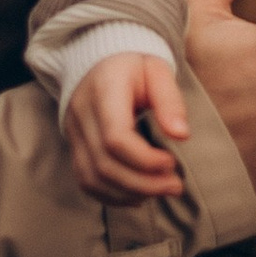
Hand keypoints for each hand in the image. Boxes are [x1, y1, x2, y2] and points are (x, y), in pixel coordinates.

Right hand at [65, 50, 192, 204]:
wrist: (100, 61)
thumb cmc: (134, 65)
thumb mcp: (157, 70)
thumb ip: (170, 100)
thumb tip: (182, 135)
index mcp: (104, 89)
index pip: (115, 137)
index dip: (145, 159)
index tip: (171, 162)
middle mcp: (82, 113)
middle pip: (104, 164)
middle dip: (142, 183)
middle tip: (174, 185)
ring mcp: (73, 132)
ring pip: (92, 178)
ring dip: (128, 193)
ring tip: (160, 191)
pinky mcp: (74, 147)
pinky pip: (86, 181)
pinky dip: (112, 195)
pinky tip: (138, 195)